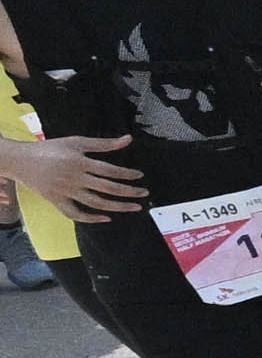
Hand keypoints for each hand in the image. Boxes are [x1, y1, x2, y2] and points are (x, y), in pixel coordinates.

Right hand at [1, 130, 143, 219]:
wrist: (21, 160)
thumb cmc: (50, 148)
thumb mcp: (76, 142)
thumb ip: (103, 144)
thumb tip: (128, 139)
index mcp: (80, 162)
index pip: (110, 170)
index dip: (127, 174)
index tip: (140, 177)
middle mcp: (74, 179)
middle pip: (107, 188)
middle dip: (129, 192)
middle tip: (144, 194)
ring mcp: (65, 192)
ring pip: (96, 203)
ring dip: (118, 207)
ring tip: (134, 207)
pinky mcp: (57, 201)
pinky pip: (75, 214)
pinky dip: (91, 218)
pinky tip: (107, 217)